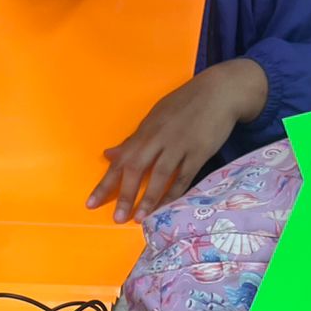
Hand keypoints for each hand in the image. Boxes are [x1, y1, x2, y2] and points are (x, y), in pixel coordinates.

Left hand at [87, 59, 267, 223]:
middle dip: (125, 194)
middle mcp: (159, 138)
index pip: (121, 160)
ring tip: (140, 218)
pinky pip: (184, 176)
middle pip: (137, 168)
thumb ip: (133, 140)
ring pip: (161, 175)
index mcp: (146, 130)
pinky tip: (166, 207)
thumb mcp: (155, 117)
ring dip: (149, 198)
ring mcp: (179, 145)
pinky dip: (174, 193)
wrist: (219, 92)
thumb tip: (109, 154)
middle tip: (117, 218)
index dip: (106, 183)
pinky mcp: (199, 152)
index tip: (91, 203)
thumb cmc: (184, 105)